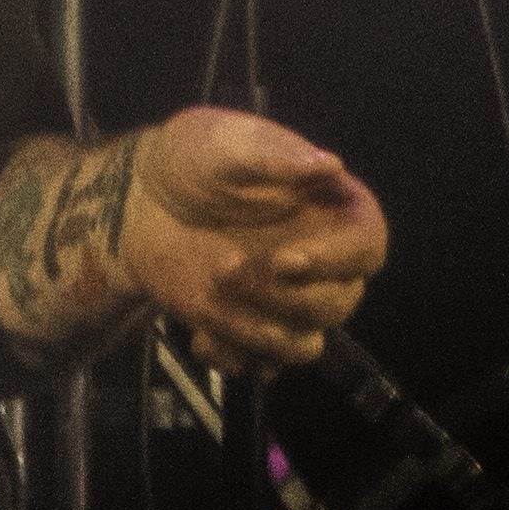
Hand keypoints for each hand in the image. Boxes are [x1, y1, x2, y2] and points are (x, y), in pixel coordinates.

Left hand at [115, 106, 386, 370]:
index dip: (336, 262)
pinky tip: (200, 336)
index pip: (367, 246)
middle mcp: (321, 262)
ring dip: (261, 335)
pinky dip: (233, 358)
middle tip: (224, 268)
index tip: (286, 261)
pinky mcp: (252, 328)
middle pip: (338, 303)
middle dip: (282, 296)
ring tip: (209, 302)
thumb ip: (273, 155)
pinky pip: (261, 366)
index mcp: (330, 209)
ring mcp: (287, 300)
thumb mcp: (224, 142)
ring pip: (305, 345)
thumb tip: (329, 164)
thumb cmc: (192, 159)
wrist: (141, 197)